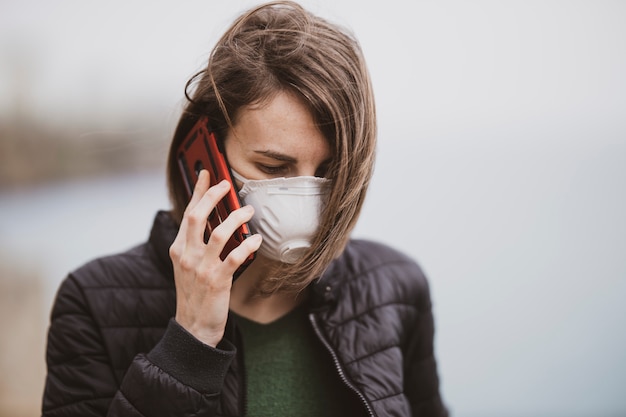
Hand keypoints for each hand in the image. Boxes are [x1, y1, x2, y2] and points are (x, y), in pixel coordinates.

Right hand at [169, 170, 261, 346]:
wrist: (193, 328)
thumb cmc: (194, 293)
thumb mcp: (186, 265)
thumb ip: (195, 243)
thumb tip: (213, 219)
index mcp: (178, 248)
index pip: (188, 212)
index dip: (198, 191)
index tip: (206, 172)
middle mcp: (187, 255)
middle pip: (198, 216)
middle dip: (213, 196)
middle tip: (227, 184)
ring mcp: (201, 268)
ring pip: (219, 233)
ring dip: (236, 218)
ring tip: (249, 210)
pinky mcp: (218, 280)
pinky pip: (235, 256)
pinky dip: (248, 245)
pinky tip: (256, 239)